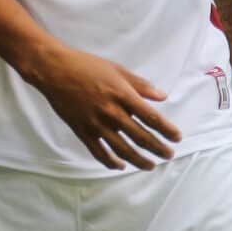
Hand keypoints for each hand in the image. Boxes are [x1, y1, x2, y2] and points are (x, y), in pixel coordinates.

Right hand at [26, 47, 180, 170]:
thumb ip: (140, 84)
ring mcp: (96, 124)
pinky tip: (120, 165)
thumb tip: (162, 96)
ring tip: (150, 165)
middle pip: (141, 136)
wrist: (54, 70)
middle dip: (158, 148)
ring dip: (139, 160)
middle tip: (169, 154)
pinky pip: (99, 152)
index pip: (151, 117)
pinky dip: (111, 162)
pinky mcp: (82, 131)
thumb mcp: (116, 69)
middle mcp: (112, 112)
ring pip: (122, 149)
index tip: (177, 137)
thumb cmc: (86, 65)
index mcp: (122, 95)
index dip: (166, 129)